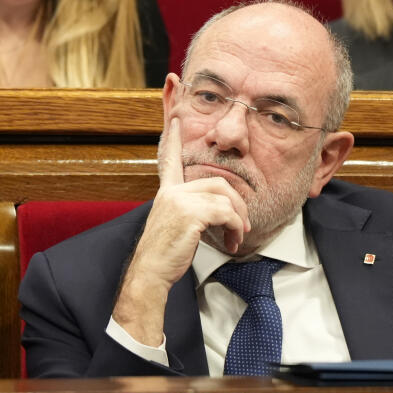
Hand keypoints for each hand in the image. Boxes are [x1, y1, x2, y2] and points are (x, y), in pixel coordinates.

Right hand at [112, 118, 250, 344]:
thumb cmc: (165, 255)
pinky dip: (235, 228)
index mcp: (167, 193)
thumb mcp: (176, 226)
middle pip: (218, 183)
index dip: (173, 138)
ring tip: (237, 237)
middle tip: (243, 225)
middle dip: (237, 204)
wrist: (150, 274)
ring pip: (225, 198)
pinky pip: (226, 213)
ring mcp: (179, 201)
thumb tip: (219, 212)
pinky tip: (232, 242)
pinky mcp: (190, 214)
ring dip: (239, 220)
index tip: (175, 119)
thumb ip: (191, 211)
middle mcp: (171, 192)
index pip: (169, 159)